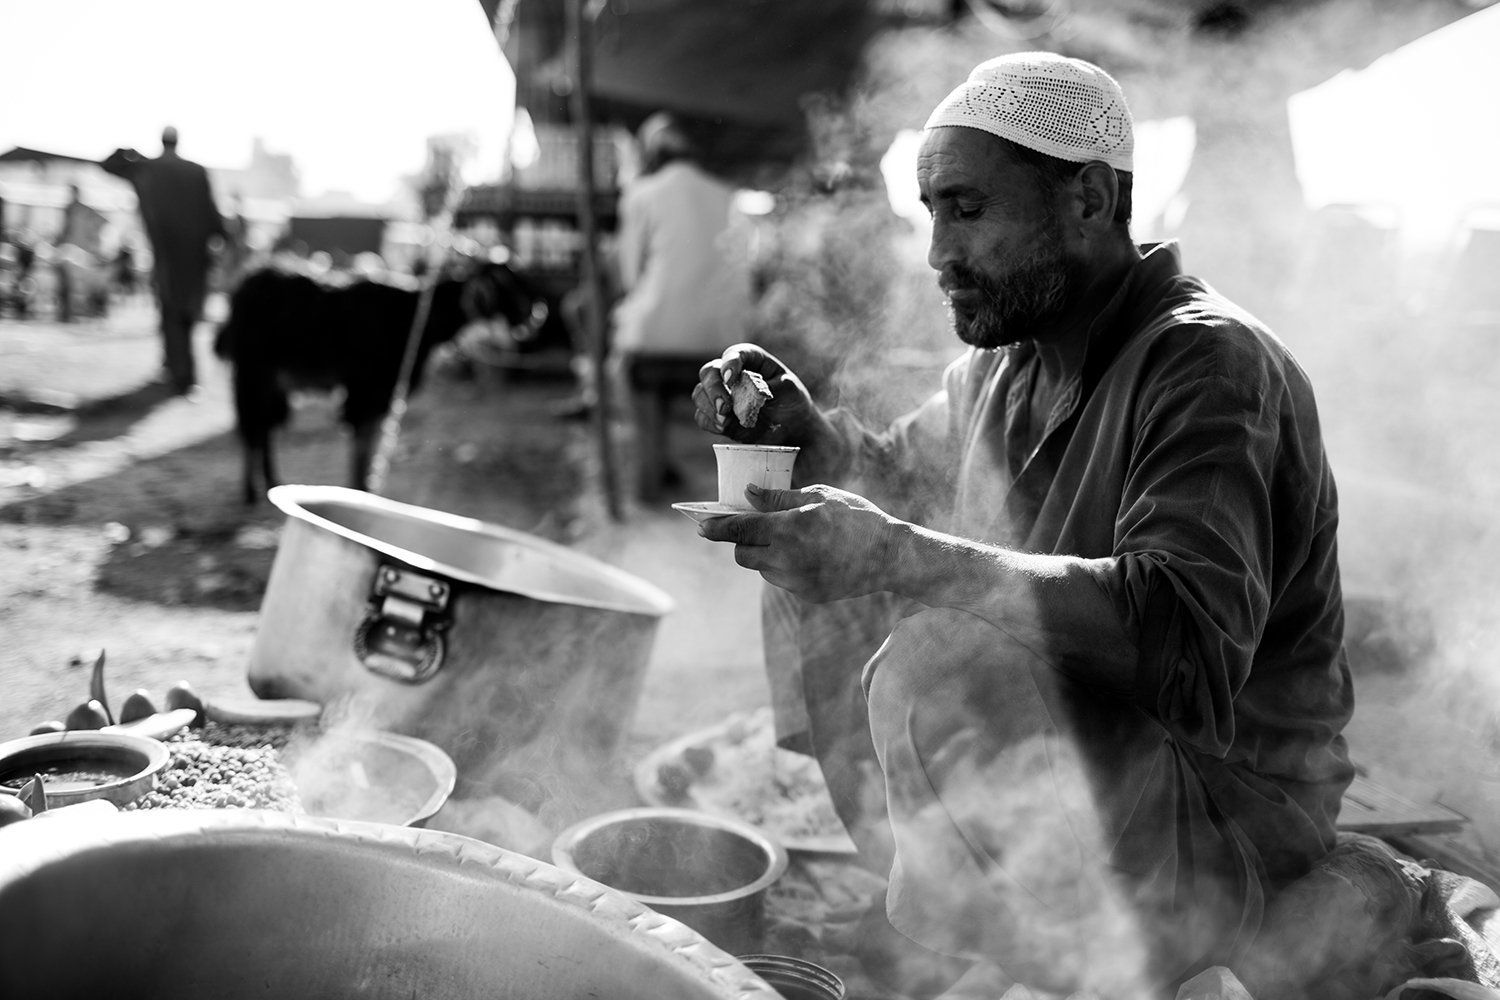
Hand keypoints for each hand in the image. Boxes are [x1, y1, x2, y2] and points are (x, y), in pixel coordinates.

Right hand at [693, 343, 815, 444]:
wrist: (794, 431)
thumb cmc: (793, 403)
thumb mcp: (789, 389)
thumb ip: (767, 386)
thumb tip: (745, 392)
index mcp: (751, 360)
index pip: (734, 354)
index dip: (729, 363)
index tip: (731, 379)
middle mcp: (732, 375)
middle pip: (709, 372)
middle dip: (713, 387)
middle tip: (724, 406)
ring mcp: (723, 396)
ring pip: (700, 393)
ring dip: (708, 406)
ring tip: (725, 421)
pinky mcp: (718, 417)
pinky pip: (702, 416)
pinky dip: (708, 421)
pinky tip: (722, 427)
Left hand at [697, 483, 902, 602]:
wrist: (889, 555)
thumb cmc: (856, 517)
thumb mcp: (819, 496)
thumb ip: (779, 498)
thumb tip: (748, 496)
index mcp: (789, 528)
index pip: (739, 529)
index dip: (716, 528)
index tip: (701, 526)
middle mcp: (788, 558)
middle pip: (742, 554)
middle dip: (740, 542)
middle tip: (754, 529)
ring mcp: (796, 580)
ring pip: (761, 569)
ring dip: (764, 555)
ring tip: (792, 540)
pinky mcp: (807, 594)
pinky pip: (782, 580)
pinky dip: (784, 567)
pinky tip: (809, 555)